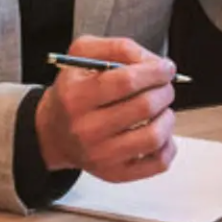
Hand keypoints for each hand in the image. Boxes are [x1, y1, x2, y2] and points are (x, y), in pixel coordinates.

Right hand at [34, 35, 178, 179]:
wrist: (53, 133)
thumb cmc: (73, 92)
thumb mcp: (81, 56)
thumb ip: (117, 48)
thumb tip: (152, 62)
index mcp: (75, 97)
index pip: (126, 81)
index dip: (154, 71)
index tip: (166, 67)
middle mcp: (86, 129)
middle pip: (144, 107)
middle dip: (164, 91)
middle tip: (164, 86)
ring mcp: (101, 156)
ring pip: (154, 137)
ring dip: (167, 117)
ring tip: (161, 109)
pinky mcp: (115, 173)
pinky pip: (157, 163)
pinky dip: (168, 145)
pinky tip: (159, 131)